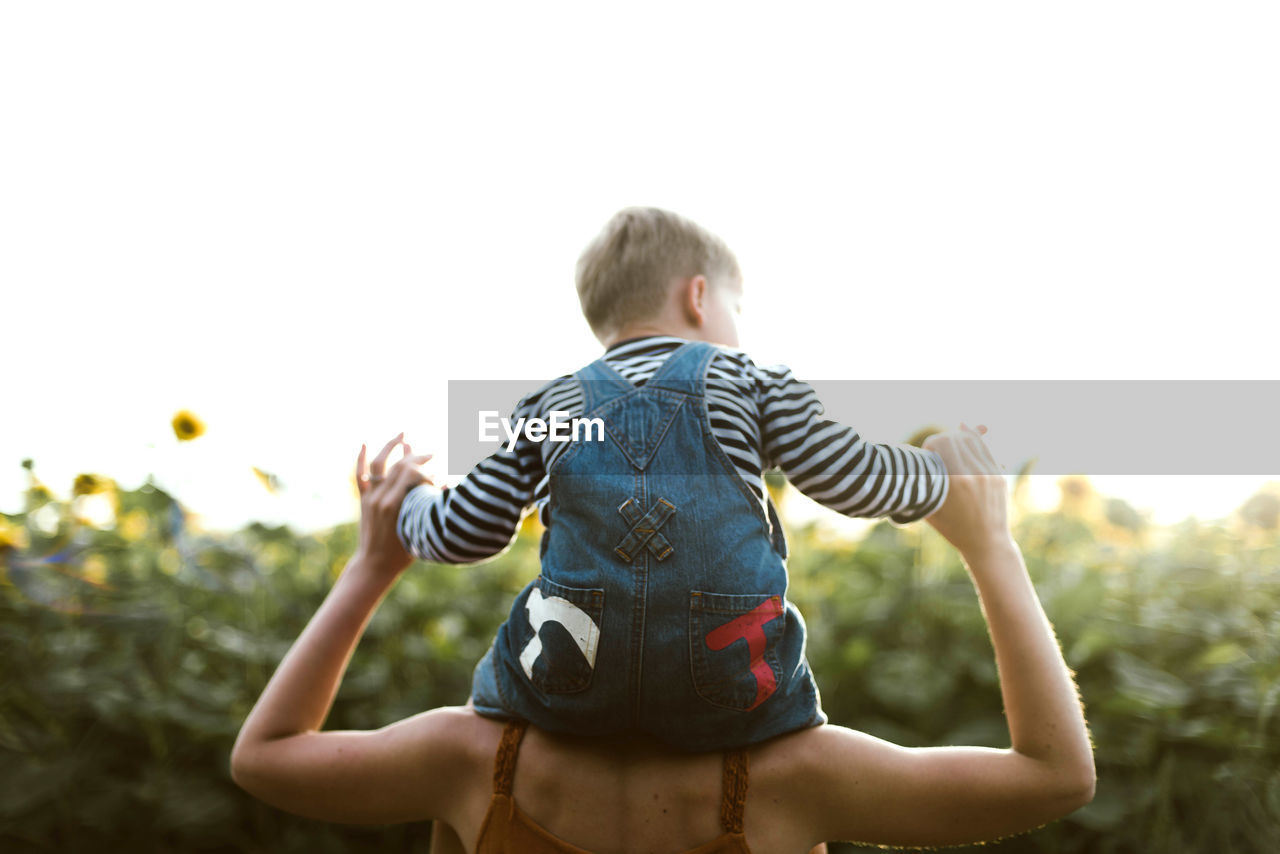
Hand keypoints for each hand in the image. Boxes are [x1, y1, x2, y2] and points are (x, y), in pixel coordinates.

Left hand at [354, 432, 435, 578]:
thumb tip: (446, 484)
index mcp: (396, 505)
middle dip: (418, 457)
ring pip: (378, 464)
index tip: (440, 476)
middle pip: (400, 467)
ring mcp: (371, 497)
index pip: (413, 475)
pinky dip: (360, 458)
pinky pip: (359, 476)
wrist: (374, 565)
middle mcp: (381, 497)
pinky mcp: (363, 500)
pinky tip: (364, 443)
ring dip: (390, 446)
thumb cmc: (403, 553)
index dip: (428, 471)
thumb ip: (430, 506)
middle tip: (433, 453)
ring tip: (402, 433)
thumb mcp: (421, 529)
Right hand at [922, 423, 1011, 560]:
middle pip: (958, 438)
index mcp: (955, 480)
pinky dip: (977, 443)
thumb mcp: (930, 507)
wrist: (987, 544)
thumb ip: (921, 482)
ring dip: (962, 436)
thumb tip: (906, 462)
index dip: (930, 444)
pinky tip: (970, 436)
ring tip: (954, 435)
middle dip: (945, 438)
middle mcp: (974, 474)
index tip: (926, 453)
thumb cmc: (952, 528)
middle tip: (938, 447)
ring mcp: (990, 474)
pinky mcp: (999, 476)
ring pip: (975, 441)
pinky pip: (987, 451)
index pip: (941, 442)